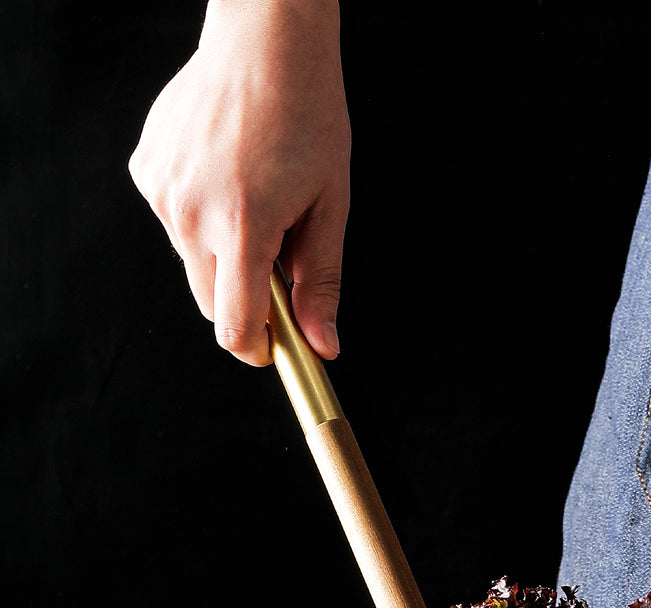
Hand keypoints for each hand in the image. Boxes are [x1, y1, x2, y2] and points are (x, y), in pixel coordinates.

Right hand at [128, 0, 349, 364]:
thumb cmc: (307, 117)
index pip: (234, 325)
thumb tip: (323, 343)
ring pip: (192, 262)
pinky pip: (175, 222)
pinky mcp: (147, 170)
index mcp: (242, 226)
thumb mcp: (330, 207)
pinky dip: (202, 219)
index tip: (276, 348)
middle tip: (281, 263)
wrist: (265, 44)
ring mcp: (162, 190)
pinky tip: (227, 179)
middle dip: (245, 301)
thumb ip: (322, 281)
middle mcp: (190, 212)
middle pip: (210, 301)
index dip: (258, 348)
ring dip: (224, 255)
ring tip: (258, 203)